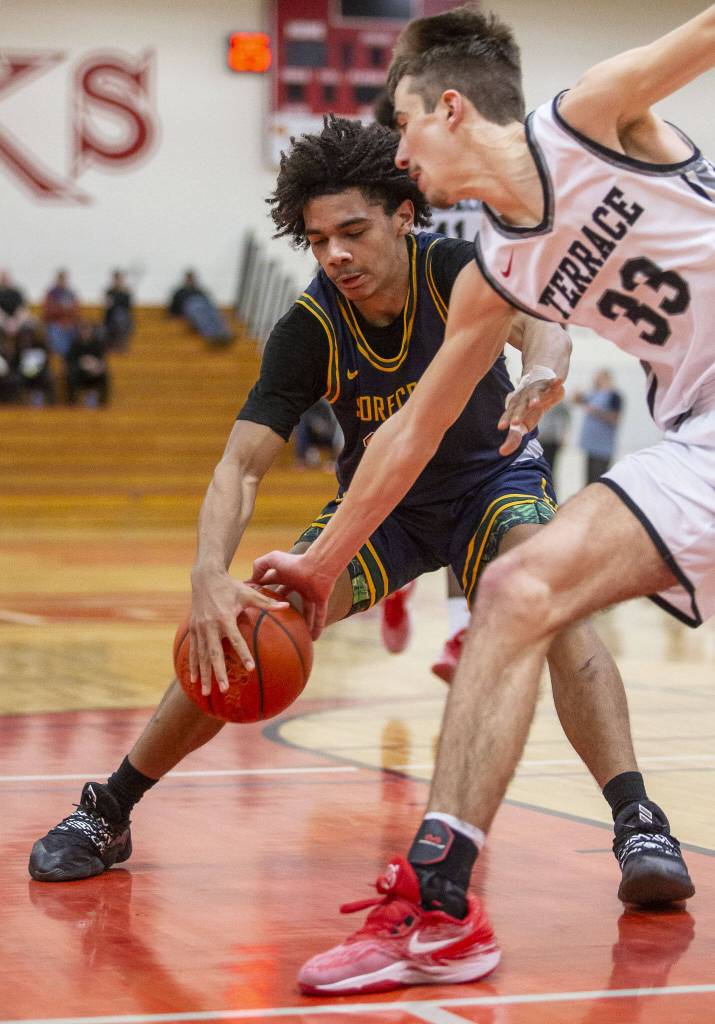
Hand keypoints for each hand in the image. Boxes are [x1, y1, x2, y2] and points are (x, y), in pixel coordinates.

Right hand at [189, 567, 287, 695]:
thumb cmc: (231, 586)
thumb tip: (287, 607)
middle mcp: (210, 625)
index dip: (243, 654)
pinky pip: (193, 651)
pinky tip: (193, 680)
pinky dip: (193, 666)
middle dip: (218, 672)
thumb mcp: (249, 592)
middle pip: (214, 653)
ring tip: (205, 692)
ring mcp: (199, 629)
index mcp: (225, 618)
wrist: (205, 577)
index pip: (236, 639)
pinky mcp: (193, 630)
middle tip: (224, 689)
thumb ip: (266, 603)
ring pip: (201, 656)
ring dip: (204, 674)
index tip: (251, 669)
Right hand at [251, 550, 334, 639]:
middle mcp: (296, 584)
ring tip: (294, 634)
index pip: (271, 583)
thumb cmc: (295, 563)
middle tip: (272, 620)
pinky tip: (314, 638)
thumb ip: (259, 565)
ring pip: (305, 610)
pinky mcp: (320, 599)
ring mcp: (309, 593)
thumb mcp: (272, 559)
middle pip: (287, 598)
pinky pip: (320, 616)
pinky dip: (318, 626)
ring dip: (301, 622)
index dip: (262, 590)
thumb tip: (251, 579)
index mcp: (285, 576)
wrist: (318, 566)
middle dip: (280, 607)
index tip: (253, 601)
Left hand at [498, 377, 563, 455]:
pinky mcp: (547, 385)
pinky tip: (559, 381)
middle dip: (518, 414)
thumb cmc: (529, 410)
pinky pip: (551, 383)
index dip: (505, 420)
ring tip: (535, 404)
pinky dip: (554, 383)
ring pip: (534, 395)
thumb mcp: (522, 424)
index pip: (509, 415)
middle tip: (515, 423)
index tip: (501, 427)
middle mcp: (523, 399)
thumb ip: (513, 438)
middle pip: (520, 407)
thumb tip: (502, 452)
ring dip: (534, 399)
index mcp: (515, 408)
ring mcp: (534, 391)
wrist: (541, 389)